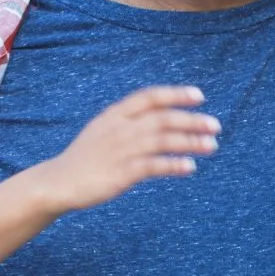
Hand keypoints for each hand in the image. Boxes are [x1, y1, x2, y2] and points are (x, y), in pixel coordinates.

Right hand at [41, 86, 219, 210]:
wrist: (58, 182)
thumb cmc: (86, 156)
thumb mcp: (104, 129)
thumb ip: (130, 121)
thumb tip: (164, 116)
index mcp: (115, 114)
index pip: (149, 97)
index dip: (175, 94)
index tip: (200, 96)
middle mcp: (119, 128)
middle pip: (162, 119)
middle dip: (191, 120)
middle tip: (216, 125)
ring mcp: (119, 151)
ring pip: (161, 141)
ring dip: (190, 142)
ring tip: (212, 145)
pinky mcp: (120, 174)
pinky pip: (152, 166)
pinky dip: (173, 165)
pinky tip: (190, 167)